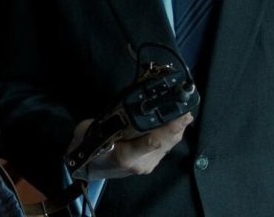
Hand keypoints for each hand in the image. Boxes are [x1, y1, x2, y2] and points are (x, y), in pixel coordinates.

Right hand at [67, 113, 193, 180]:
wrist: (88, 167)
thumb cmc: (87, 146)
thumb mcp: (88, 130)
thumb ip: (106, 120)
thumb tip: (124, 106)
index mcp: (124, 155)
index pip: (147, 144)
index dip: (164, 132)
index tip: (175, 121)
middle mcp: (140, 162)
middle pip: (164, 143)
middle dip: (177, 126)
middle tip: (186, 109)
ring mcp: (148, 165)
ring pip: (168, 145)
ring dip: (177, 129)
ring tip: (184, 111)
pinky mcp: (152, 164)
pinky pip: (166, 147)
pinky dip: (172, 134)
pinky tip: (175, 122)